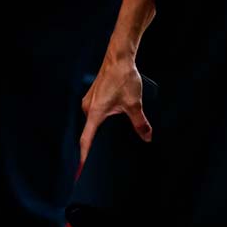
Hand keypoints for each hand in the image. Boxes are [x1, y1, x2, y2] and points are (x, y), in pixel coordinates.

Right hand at [79, 41, 151, 163]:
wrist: (118, 57)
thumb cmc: (123, 77)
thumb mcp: (134, 104)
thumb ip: (140, 123)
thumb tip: (147, 137)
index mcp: (94, 112)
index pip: (86, 140)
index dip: (84, 156)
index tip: (80, 169)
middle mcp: (87, 108)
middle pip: (90, 131)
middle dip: (95, 144)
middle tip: (101, 157)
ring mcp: (88, 101)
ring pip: (93, 121)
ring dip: (100, 129)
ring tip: (108, 138)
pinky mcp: (93, 96)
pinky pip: (95, 113)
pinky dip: (101, 119)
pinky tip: (112, 119)